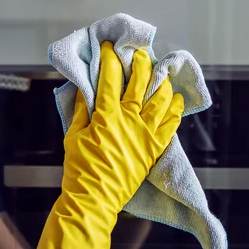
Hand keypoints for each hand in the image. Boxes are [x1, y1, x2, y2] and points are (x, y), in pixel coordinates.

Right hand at [61, 42, 182, 213]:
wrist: (94, 199)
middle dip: (141, 62)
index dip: (110, 59)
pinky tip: (175, 100)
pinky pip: (172, 124)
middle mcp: (129, 121)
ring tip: (160, 74)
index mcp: (106, 116)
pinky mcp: (155, 148)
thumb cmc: (80, 170)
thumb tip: (85, 90)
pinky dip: (175, 109)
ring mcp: (145, 134)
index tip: (110, 48)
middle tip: (139, 54)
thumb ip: (81, 111)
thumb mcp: (73, 136)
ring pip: (161, 99)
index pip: (110, 77)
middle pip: (141, 82)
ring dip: (162, 82)